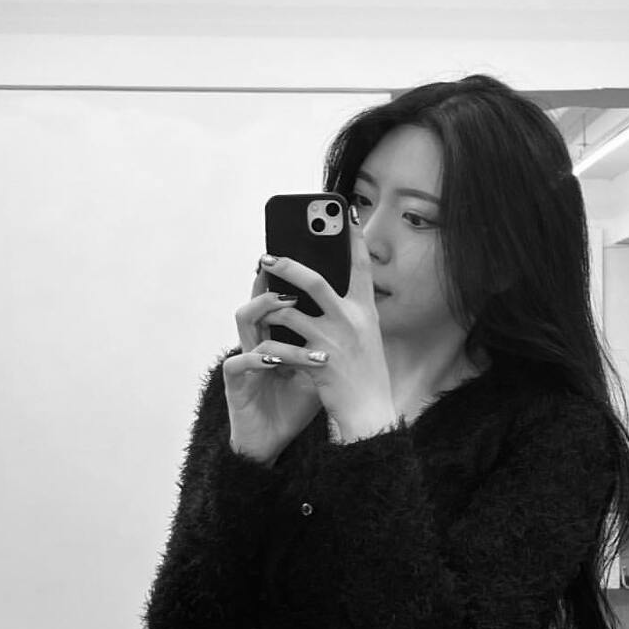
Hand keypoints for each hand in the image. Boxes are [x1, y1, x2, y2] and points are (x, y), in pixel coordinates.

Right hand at [222, 265, 325, 465]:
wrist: (271, 442)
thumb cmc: (293, 406)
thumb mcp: (318, 371)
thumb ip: (330, 347)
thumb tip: (363, 323)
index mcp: (275, 335)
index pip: (280, 297)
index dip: (288, 272)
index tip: (307, 250)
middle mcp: (255, 340)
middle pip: (257, 298)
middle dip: (273, 279)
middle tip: (296, 267)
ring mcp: (243, 358)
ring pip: (246, 321)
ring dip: (270, 313)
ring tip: (291, 308)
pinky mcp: (235, 381)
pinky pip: (243, 361)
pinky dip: (263, 358)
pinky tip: (280, 361)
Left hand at [254, 209, 395, 435]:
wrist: (371, 414)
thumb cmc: (366, 377)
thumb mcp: (367, 340)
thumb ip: (351, 315)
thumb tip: (329, 292)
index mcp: (366, 313)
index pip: (361, 268)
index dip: (354, 239)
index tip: (345, 213)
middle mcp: (352, 322)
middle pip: (316, 282)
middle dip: (289, 266)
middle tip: (267, 256)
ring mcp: (334, 342)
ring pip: (291, 313)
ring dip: (270, 306)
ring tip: (257, 300)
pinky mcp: (319, 364)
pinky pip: (283, 348)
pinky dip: (269, 345)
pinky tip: (258, 344)